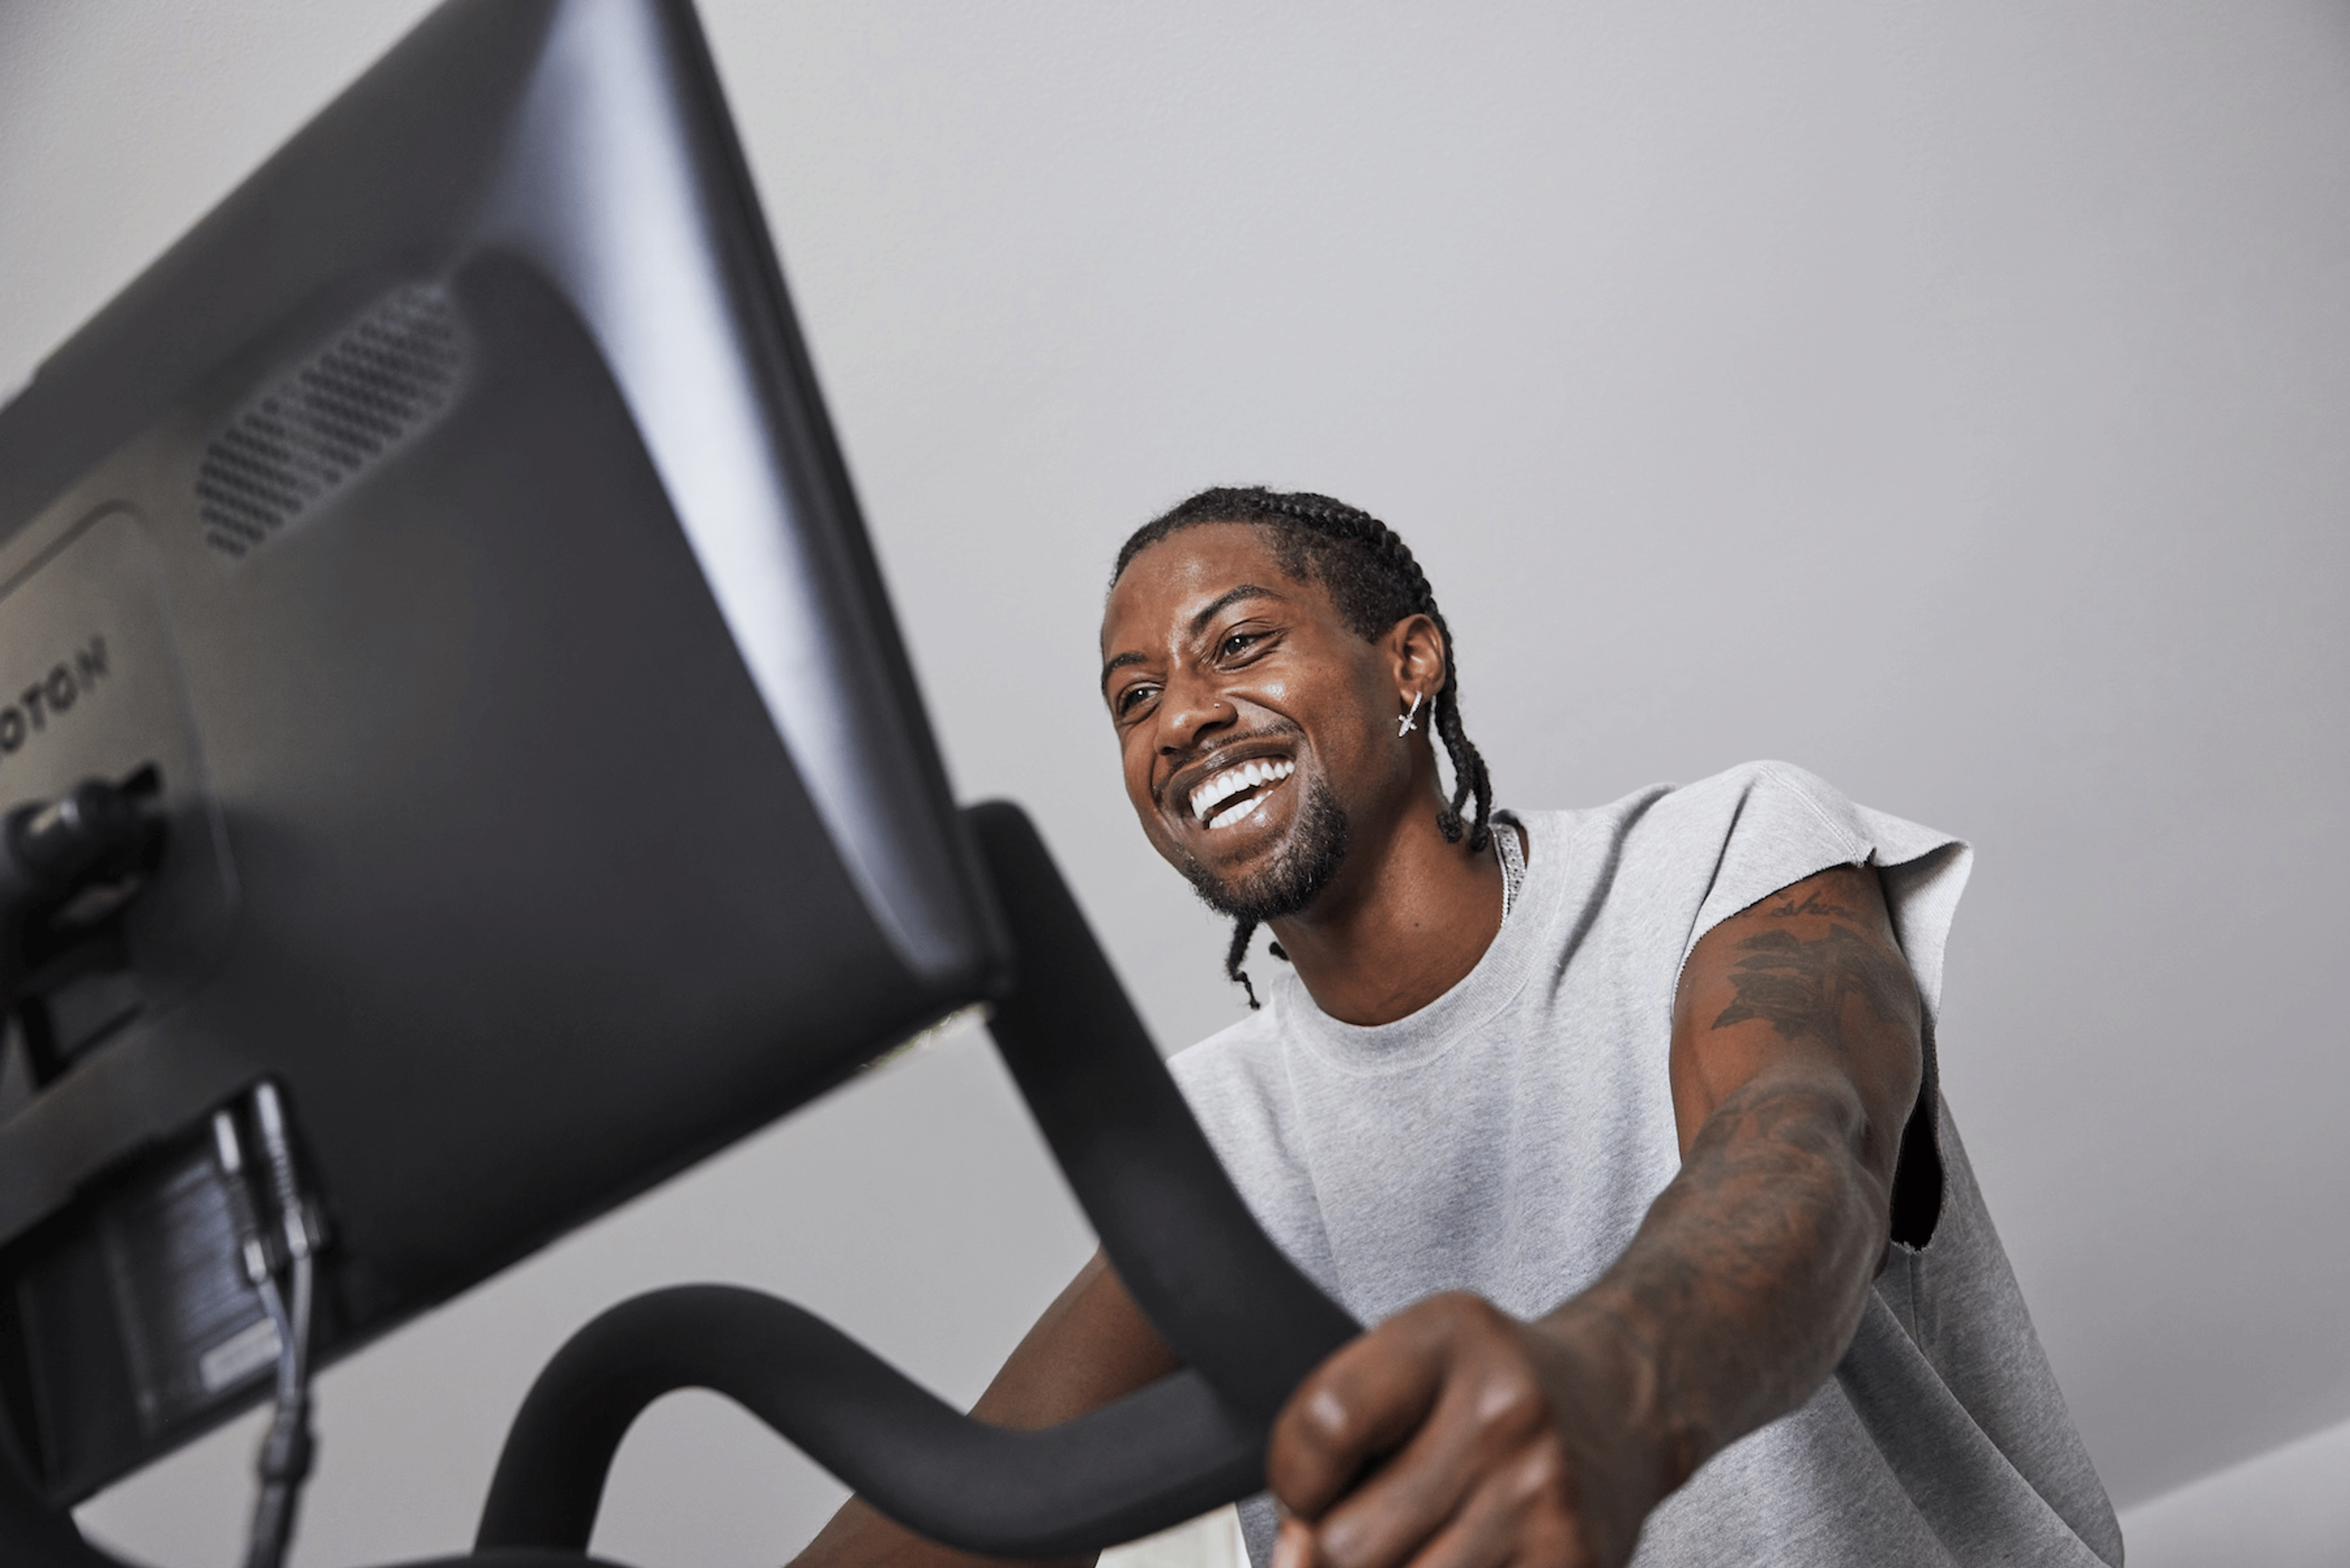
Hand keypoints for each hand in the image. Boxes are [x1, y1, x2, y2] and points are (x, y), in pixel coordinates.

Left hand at [1266, 1293, 1668, 1567]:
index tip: (1308, 1489)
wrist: (1621, 1407)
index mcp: (1449, 1339)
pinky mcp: (1572, 1564)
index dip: (1291, 1479)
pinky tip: (1457, 1556)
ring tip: (1412, 1544)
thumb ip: (1337, 1434)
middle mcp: (1504, 1415)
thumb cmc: (1492, 1389)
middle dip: (1329, 1552)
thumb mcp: (1412, 1360)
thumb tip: (1294, 1553)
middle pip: (1346, 1545)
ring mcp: (1544, 1498)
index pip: (1324, 1427)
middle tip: (1362, 1528)